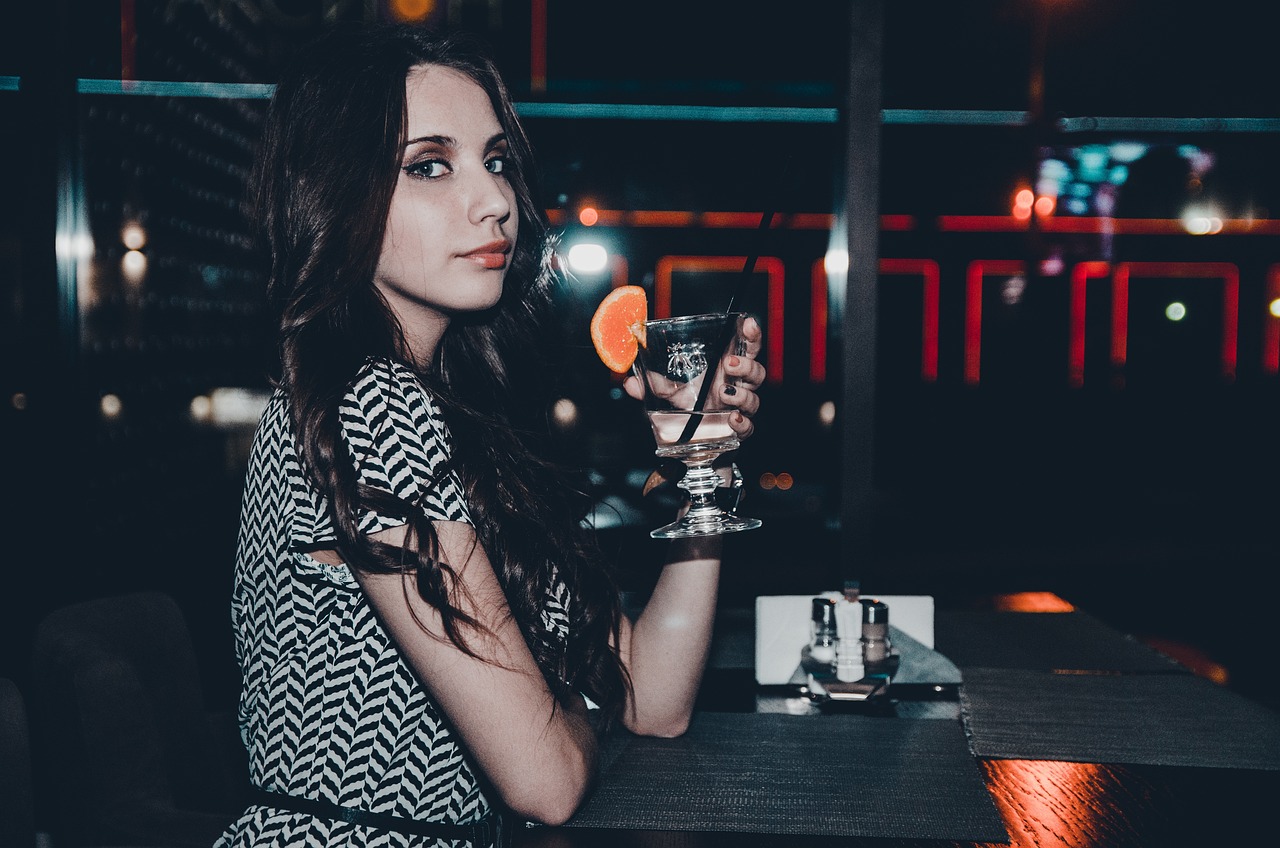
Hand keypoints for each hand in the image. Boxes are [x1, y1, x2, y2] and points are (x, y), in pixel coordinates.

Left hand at [623, 316, 764, 439]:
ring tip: (723, 391)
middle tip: (729, 363)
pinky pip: (748, 427)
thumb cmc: (691, 409)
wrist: (695, 443)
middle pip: (756, 371)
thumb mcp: (669, 394)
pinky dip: (743, 423)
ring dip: (741, 394)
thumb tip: (629, 382)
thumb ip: (651, 385)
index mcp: (725, 370)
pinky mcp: (738, 431)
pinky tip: (732, 419)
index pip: (746, 348)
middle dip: (746, 364)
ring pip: (753, 398)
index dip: (751, 334)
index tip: (747, 323)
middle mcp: (737, 387)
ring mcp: (739, 409)